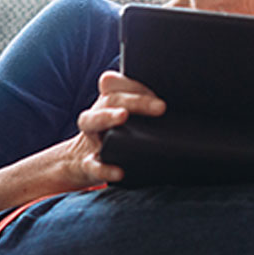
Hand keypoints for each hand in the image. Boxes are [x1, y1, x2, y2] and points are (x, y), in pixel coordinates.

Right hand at [60, 70, 165, 185]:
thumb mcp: (125, 118)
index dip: (135, 84)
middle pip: (110, 99)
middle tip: (160, 106)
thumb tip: (172, 101)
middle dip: (135, 100)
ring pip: (91, 120)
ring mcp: (90, 137)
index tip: (159, 93)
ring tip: (123, 116)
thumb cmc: (112, 135)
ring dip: (108, 116)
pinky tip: (119, 171)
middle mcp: (96, 114)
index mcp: (107, 101)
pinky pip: (93, 164)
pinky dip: (104, 168)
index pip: (116, 83)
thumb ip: (142, 106)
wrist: (81, 163)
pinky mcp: (87, 163)